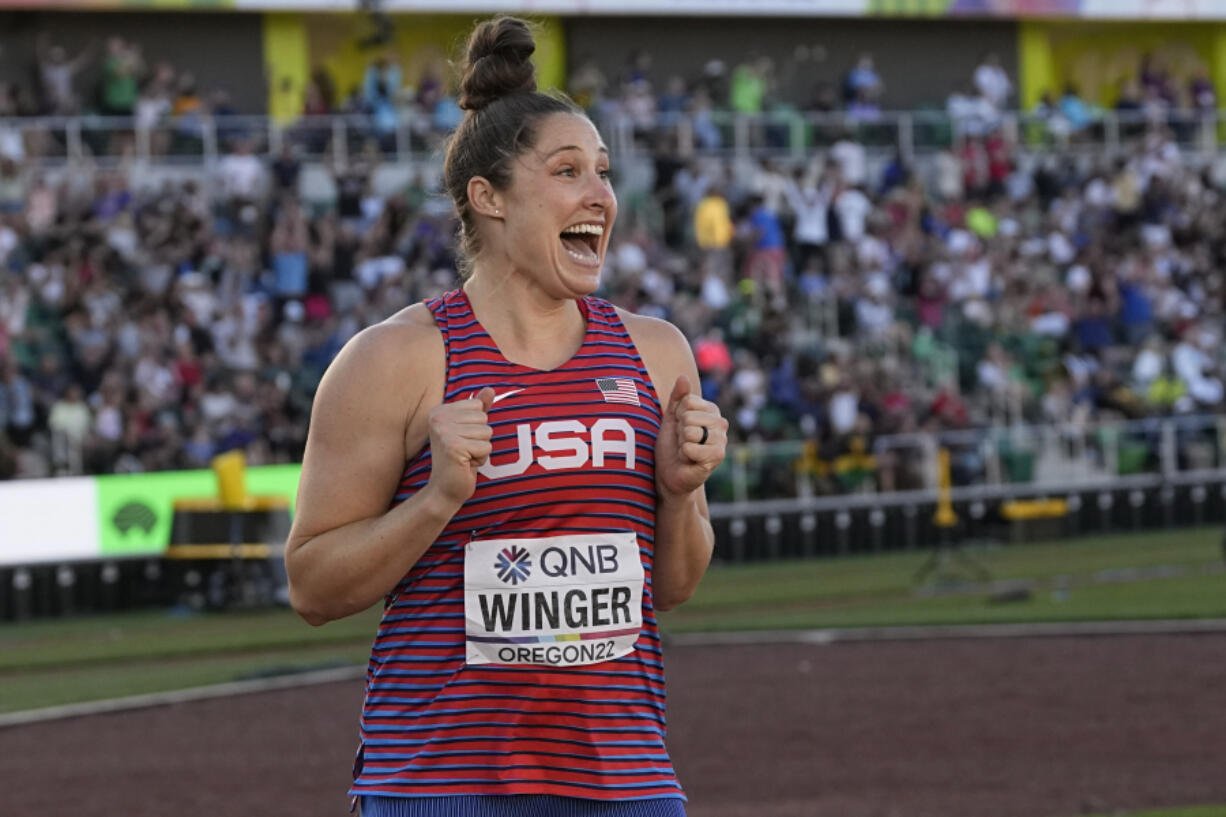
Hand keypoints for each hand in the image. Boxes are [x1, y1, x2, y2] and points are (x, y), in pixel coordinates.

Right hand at [426, 386, 493, 507]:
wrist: (445, 489)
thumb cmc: (459, 460)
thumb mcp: (469, 431)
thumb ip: (478, 409)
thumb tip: (490, 389)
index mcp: (440, 411)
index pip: (478, 406)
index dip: (476, 426)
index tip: (461, 439)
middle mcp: (438, 418)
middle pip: (483, 419)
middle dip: (480, 438)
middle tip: (464, 451)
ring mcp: (444, 432)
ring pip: (486, 432)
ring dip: (481, 449)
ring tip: (465, 457)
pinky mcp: (453, 446)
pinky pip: (486, 447)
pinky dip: (481, 459)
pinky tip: (465, 465)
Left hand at [655, 376, 726, 500]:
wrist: (670, 475)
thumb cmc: (671, 446)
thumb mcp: (670, 418)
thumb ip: (677, 397)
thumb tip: (683, 376)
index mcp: (711, 411)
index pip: (687, 401)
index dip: (677, 415)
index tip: (679, 427)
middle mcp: (720, 423)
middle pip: (688, 416)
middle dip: (679, 431)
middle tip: (683, 442)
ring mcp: (721, 440)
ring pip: (689, 431)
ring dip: (682, 443)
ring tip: (686, 450)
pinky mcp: (717, 457)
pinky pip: (691, 447)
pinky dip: (684, 454)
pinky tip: (689, 460)